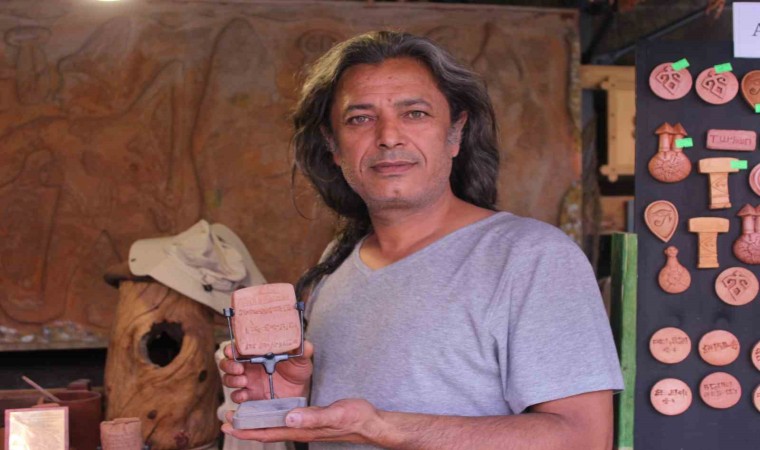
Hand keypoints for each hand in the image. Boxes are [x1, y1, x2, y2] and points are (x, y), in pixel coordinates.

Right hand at [220, 340, 313, 401]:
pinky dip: (238, 396)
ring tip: (244, 381)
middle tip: (239, 367)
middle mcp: (249, 366)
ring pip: (229, 379)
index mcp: (257, 354)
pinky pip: (236, 396)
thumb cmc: (297, 370)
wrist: (299, 391)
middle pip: (227, 363)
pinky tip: (246, 394)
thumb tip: (305, 343)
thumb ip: (302, 351)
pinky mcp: (250, 396)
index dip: (231, 348)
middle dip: (228, 365)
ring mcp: (248, 381)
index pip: (238, 348)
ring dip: (232, 379)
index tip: (232, 350)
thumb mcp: (301, 360)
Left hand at [221, 398, 384, 444]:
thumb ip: (313, 416)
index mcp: (301, 429)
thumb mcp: (336, 414)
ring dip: (256, 421)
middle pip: (266, 431)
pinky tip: (270, 409)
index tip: (228, 424)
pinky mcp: (310, 420)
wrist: (370, 423)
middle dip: (245, 427)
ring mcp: (304, 426)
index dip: (246, 430)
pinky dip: (271, 415)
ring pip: (273, 426)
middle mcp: (299, 429)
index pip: (267, 432)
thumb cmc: (356, 418)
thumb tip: (288, 417)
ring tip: (241, 414)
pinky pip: (284, 420)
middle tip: (226, 419)